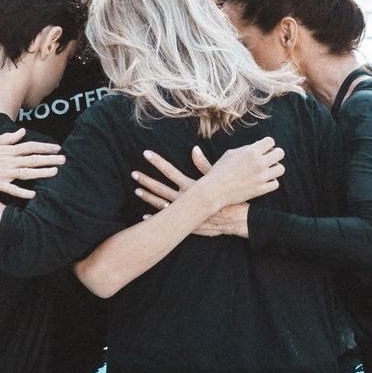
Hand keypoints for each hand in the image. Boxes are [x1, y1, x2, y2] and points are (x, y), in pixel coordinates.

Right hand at [0, 129, 63, 197]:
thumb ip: (8, 138)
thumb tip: (22, 132)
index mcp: (6, 149)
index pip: (30, 146)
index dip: (45, 147)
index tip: (57, 148)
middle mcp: (7, 160)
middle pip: (32, 159)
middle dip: (49, 159)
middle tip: (64, 159)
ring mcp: (2, 173)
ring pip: (26, 172)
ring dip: (42, 172)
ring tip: (55, 172)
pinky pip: (12, 189)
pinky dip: (22, 192)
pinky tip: (33, 194)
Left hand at [133, 138, 282, 235]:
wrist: (238, 219)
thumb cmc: (230, 197)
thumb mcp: (218, 179)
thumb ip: (204, 164)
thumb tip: (194, 148)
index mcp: (191, 186)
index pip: (170, 171)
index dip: (157, 162)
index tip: (146, 153)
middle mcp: (185, 200)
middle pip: (161, 188)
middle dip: (146, 180)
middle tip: (133, 174)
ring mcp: (184, 214)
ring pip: (161, 204)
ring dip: (149, 197)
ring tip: (137, 190)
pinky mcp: (186, 224)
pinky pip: (168, 222)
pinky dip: (156, 219)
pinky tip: (145, 216)